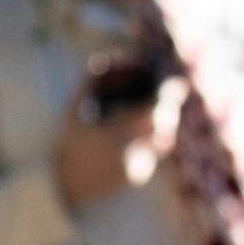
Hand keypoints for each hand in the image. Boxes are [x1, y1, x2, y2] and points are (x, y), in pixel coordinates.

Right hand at [53, 71, 180, 207]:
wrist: (64, 187)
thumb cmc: (67, 144)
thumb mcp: (72, 112)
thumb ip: (88, 83)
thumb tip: (103, 57)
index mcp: (112, 136)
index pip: (152, 114)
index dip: (169, 98)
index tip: (179, 84)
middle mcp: (128, 154)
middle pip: (164, 127)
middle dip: (169, 109)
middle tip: (171, 93)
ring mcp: (136, 169)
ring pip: (162, 140)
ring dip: (163, 122)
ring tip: (156, 109)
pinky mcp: (138, 178)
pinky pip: (154, 152)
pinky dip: (153, 137)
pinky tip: (141, 130)